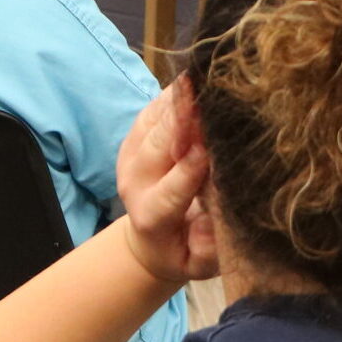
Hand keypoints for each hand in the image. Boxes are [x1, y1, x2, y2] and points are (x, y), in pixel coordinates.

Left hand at [116, 88, 218, 287]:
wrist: (149, 239)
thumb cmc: (183, 251)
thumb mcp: (199, 263)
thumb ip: (207, 247)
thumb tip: (211, 224)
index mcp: (151, 215)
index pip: (172, 189)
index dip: (189, 168)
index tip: (208, 148)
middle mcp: (134, 180)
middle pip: (157, 145)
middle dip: (182, 122)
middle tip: (207, 97)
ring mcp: (130, 154)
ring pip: (153, 122)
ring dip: (178, 101)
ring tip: (202, 79)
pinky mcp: (133, 135)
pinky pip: (152, 109)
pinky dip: (173, 95)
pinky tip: (194, 79)